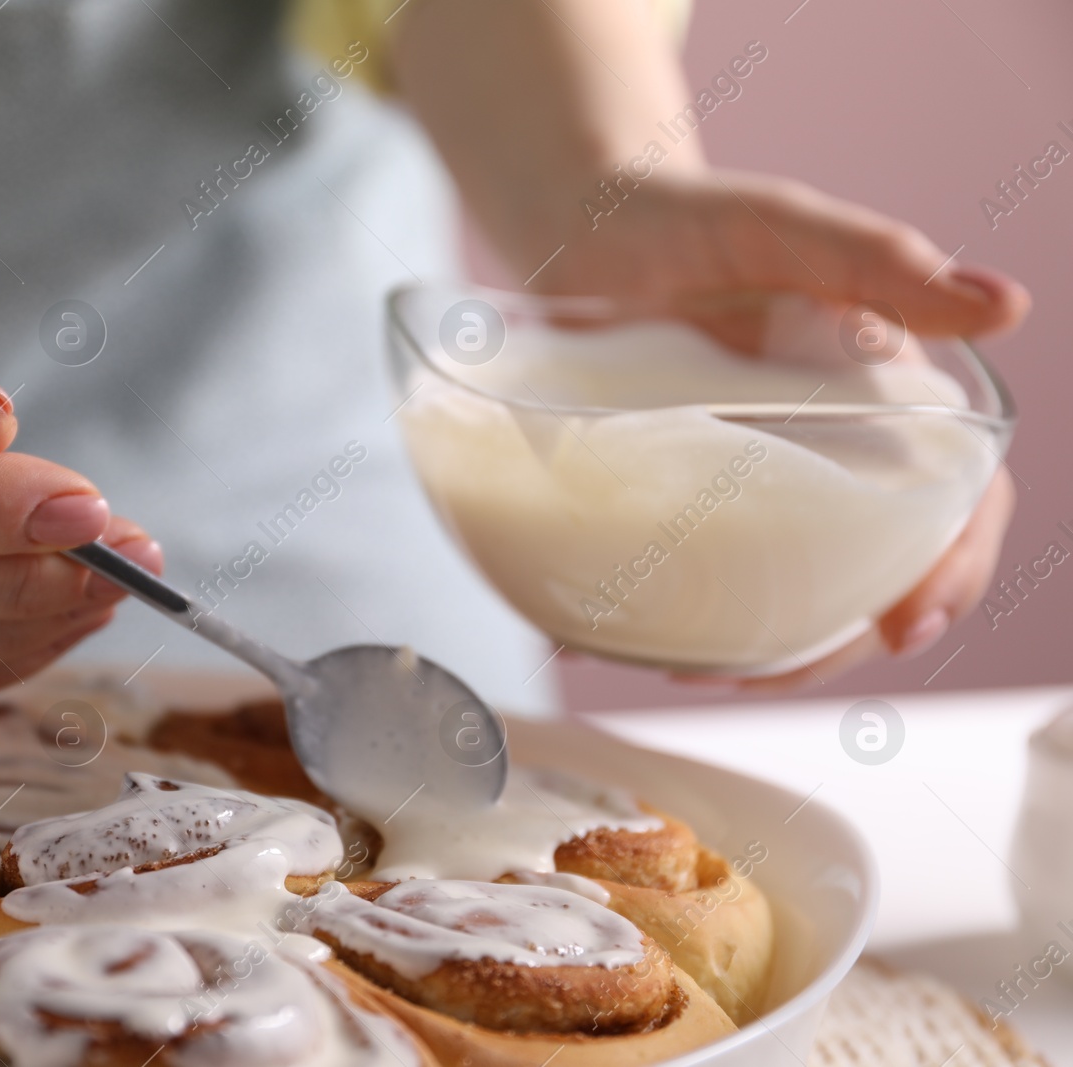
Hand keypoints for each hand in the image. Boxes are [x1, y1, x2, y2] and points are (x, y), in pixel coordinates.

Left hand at [470, 169, 1027, 685]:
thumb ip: (880, 262)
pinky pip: (721, 564)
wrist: (580, 227)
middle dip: (852, 634)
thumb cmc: (689, 216)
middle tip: (777, 671)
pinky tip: (669, 639)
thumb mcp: (782, 228)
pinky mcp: (692, 487)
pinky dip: (709, 611)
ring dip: (779, 643)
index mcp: (888, 393)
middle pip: (884, 565)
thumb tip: (1005, 308)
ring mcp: (763, 474)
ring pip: (805, 582)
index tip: (908, 621)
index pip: (958, 498)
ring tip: (718, 668)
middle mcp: (835, 445)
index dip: (950, 567)